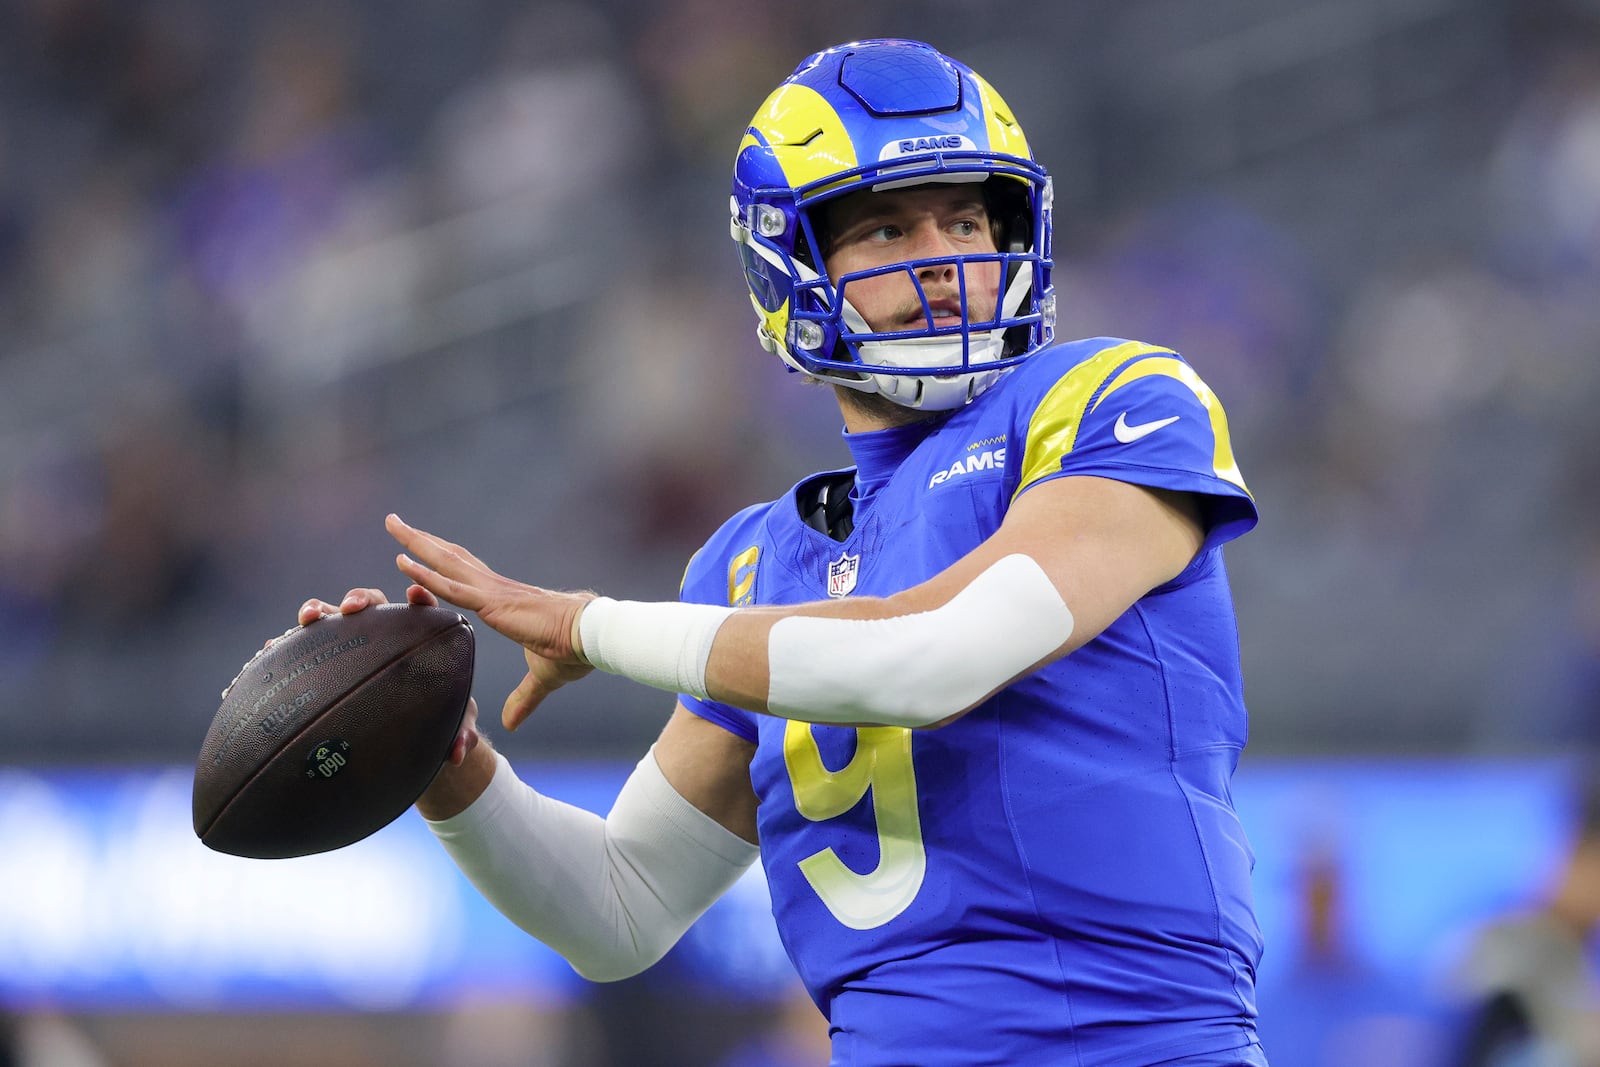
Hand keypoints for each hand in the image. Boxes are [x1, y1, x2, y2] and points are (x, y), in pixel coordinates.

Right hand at [292, 582, 486, 767]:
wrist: (410, 733)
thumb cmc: (440, 718)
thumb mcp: (455, 724)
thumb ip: (461, 732)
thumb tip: (457, 752)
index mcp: (422, 637)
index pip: (423, 610)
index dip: (420, 599)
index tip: (416, 593)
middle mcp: (385, 633)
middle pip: (373, 605)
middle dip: (360, 598)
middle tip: (353, 608)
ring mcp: (354, 644)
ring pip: (335, 617)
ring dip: (320, 610)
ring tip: (308, 618)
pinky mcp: (329, 660)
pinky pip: (307, 647)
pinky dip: (290, 642)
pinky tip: (272, 647)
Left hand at [386, 513, 594, 730]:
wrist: (591, 637)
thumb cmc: (574, 652)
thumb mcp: (542, 679)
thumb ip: (523, 698)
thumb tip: (511, 723)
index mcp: (504, 600)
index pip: (465, 573)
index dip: (442, 560)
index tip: (421, 547)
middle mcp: (494, 588)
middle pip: (449, 558)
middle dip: (421, 540)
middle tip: (395, 521)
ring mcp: (492, 592)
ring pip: (445, 563)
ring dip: (416, 544)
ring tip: (393, 524)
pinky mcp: (493, 603)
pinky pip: (452, 588)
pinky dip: (425, 575)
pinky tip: (404, 562)